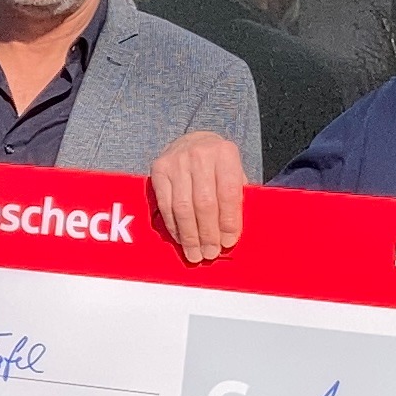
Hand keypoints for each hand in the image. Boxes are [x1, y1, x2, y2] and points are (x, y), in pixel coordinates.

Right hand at [148, 132, 246, 263]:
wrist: (193, 142)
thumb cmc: (219, 165)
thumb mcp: (235, 172)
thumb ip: (237, 198)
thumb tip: (231, 235)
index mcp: (225, 153)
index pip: (228, 193)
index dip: (228, 221)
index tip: (228, 242)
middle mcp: (200, 154)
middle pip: (204, 203)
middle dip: (208, 233)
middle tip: (210, 253)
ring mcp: (176, 161)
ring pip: (183, 207)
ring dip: (190, 236)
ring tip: (196, 253)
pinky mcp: (158, 170)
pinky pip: (166, 205)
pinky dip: (174, 226)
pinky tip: (182, 239)